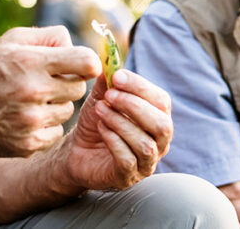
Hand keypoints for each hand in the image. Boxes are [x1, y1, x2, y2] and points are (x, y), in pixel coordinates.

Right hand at [0, 26, 100, 156]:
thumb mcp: (11, 40)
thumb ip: (48, 36)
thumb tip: (76, 43)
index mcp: (31, 62)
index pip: (87, 63)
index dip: (88, 63)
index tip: (80, 65)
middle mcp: (33, 92)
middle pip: (79, 88)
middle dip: (68, 82)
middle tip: (47, 81)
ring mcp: (31, 121)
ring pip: (68, 111)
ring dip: (57, 105)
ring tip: (32, 100)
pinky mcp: (28, 144)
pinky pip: (56, 132)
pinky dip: (47, 126)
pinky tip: (27, 117)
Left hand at [56, 69, 172, 190]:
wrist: (76, 151)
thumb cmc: (97, 122)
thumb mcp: (102, 98)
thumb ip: (108, 82)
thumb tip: (110, 62)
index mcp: (158, 118)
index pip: (162, 101)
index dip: (141, 87)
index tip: (117, 76)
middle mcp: (159, 142)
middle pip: (162, 125)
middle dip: (134, 106)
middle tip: (109, 95)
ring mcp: (146, 162)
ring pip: (145, 144)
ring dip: (121, 123)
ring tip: (100, 110)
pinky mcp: (128, 177)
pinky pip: (128, 160)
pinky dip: (114, 140)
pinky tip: (101, 128)